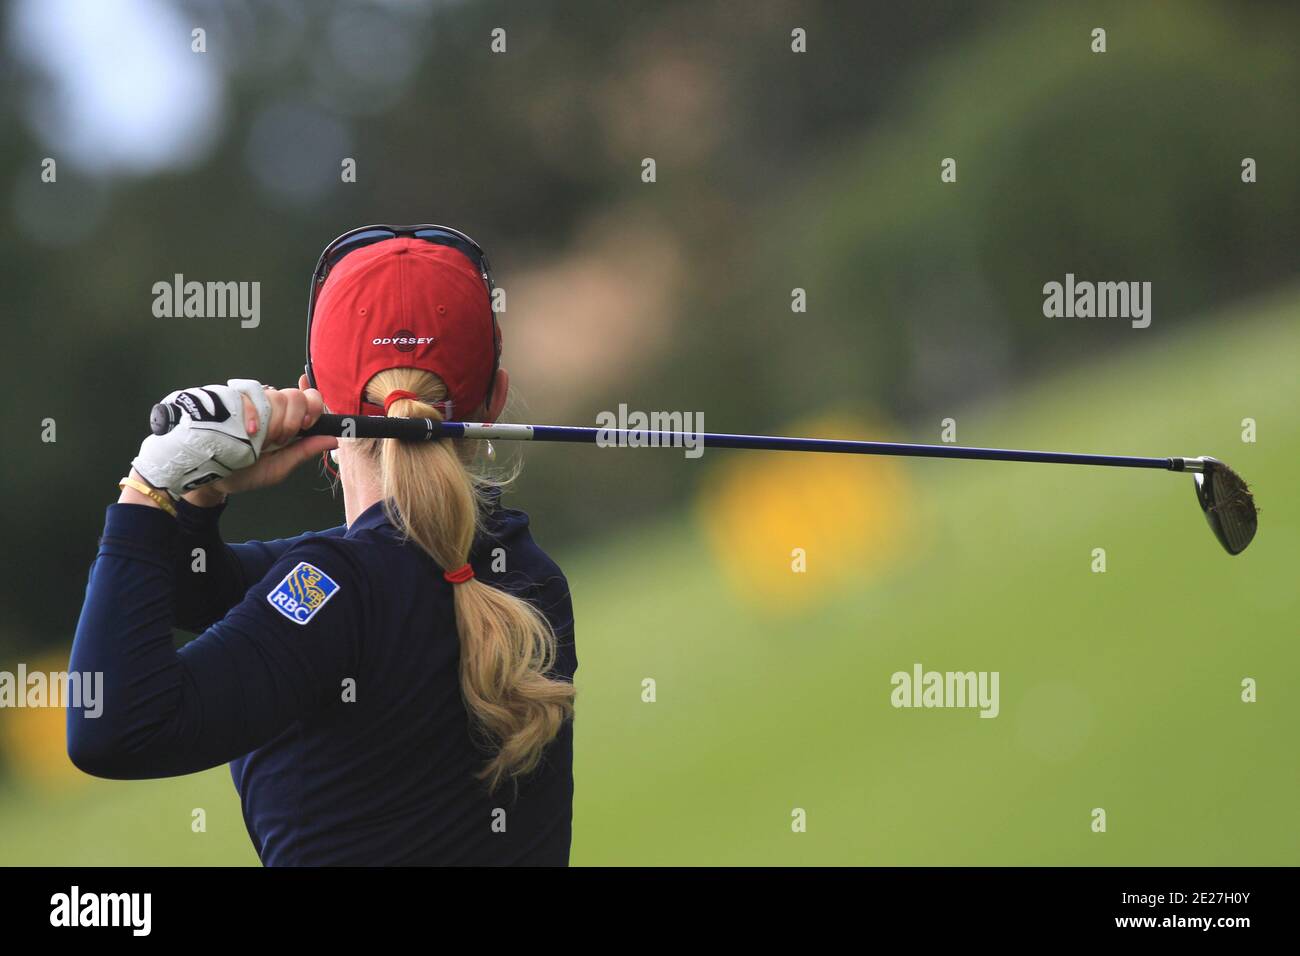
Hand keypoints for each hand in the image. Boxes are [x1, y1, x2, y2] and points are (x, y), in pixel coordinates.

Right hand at [201, 385, 336, 496]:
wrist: (211, 477)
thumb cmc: (246, 472)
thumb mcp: (280, 467)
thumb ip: (305, 451)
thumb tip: (334, 440)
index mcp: (288, 420)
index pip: (310, 398)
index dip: (314, 405)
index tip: (308, 423)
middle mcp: (272, 408)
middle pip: (295, 396)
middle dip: (292, 420)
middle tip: (279, 441)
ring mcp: (251, 402)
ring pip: (275, 395)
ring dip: (273, 422)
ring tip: (259, 440)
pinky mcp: (231, 399)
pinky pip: (250, 394)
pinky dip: (254, 413)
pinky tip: (250, 430)